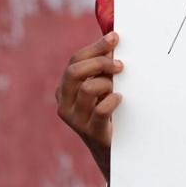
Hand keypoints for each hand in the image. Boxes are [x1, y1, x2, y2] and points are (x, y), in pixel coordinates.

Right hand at [56, 32, 123, 180]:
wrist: (111, 149)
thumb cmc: (109, 112)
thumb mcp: (103, 88)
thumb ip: (104, 68)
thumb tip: (114, 40)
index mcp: (65, 88)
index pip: (75, 60)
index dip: (95, 47)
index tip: (115, 37)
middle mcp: (64, 102)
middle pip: (75, 71)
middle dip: (100, 62)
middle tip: (120, 65)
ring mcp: (75, 118)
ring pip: (87, 88)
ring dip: (107, 83)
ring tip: (118, 88)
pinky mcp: (91, 131)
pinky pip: (101, 109)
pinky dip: (113, 100)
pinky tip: (120, 99)